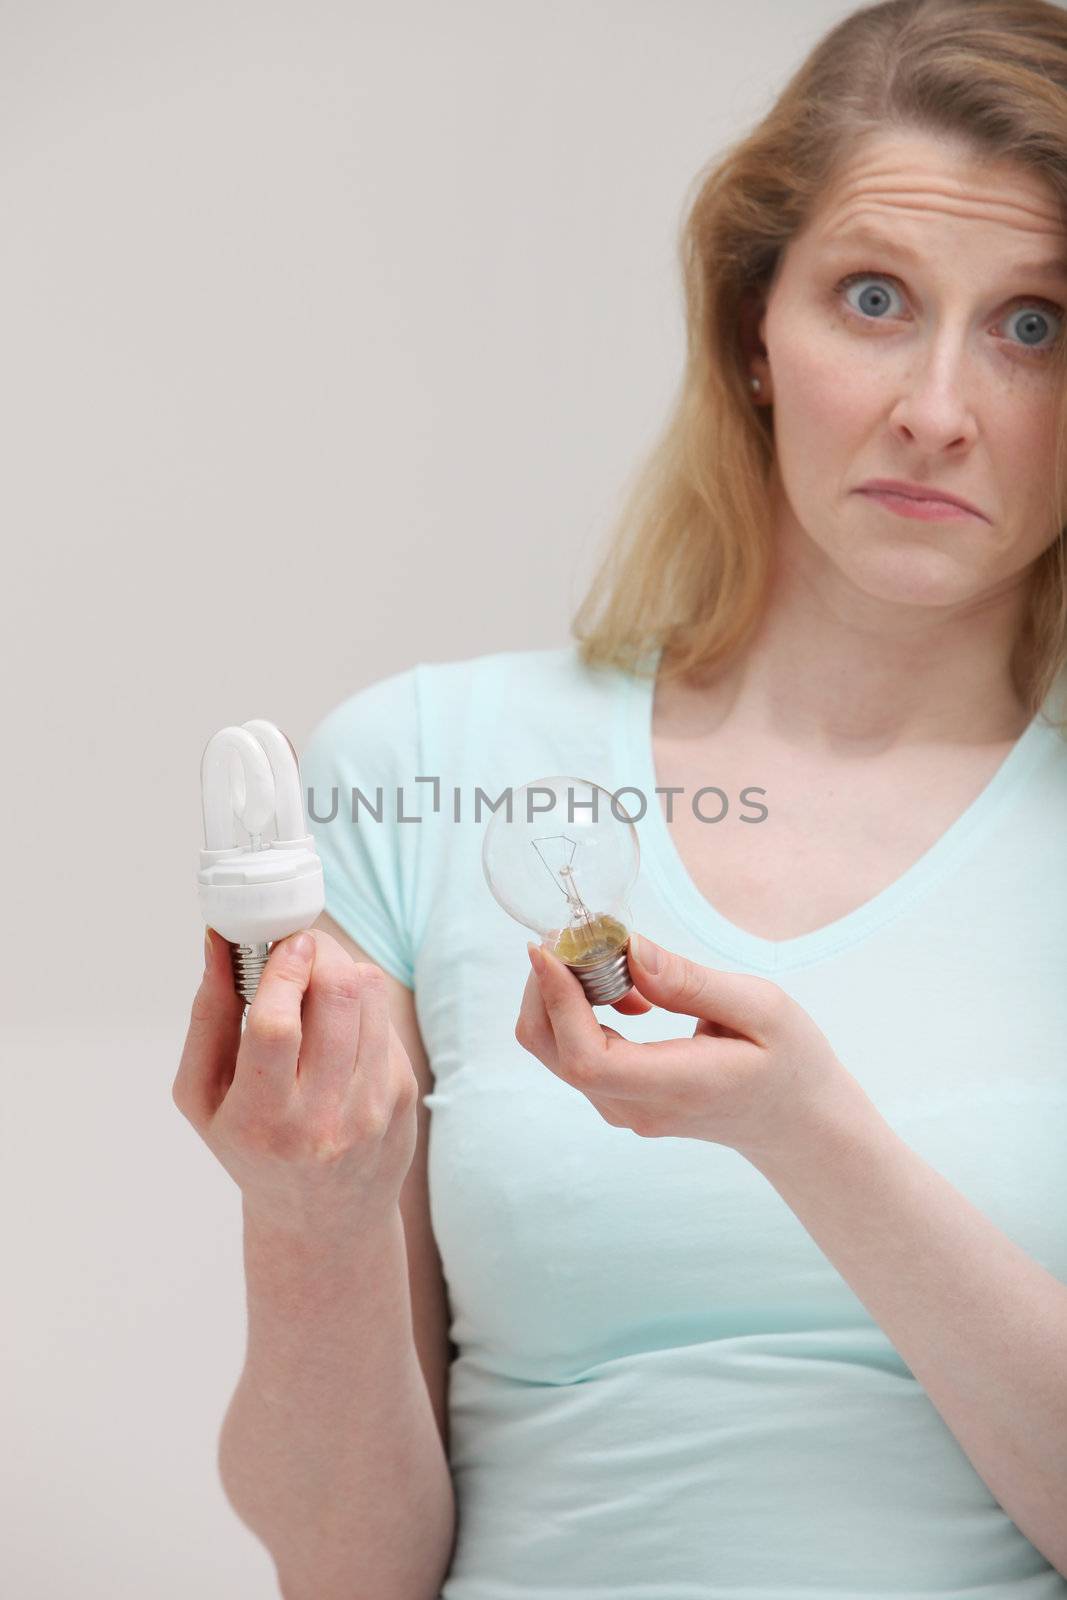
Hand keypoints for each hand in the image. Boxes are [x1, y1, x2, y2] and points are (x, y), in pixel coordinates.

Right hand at [172, 927, 418, 1235]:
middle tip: (299, 945)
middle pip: (335, 998)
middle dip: (318, 952)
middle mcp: (323, 1117)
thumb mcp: (203, 1097)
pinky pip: (385, 1016)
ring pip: (370, 996)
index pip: (276, 1028)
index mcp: (261, 1120)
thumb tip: (219, 943)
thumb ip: (207, 1015)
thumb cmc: (251, 1148)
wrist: (323, 1217)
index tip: (282, 941)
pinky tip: (338, 1023)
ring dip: (342, 967)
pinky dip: (361, 1001)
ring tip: (316, 977)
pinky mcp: (403, 1093)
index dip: (281, 972)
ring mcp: (372, 1106)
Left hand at [515, 931, 869, 1166]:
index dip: (557, 1001)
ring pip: (557, 1052)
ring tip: (606, 958)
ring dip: (562, 997)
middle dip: (545, 988)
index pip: (588, 1058)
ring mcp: (625, 1111)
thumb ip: (692, 983)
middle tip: (572, 936)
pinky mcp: (621, 1101)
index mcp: (677, 1087)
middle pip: (555, 1052)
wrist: (797, 1122)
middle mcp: (639, 1108)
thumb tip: (631, 950)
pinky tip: (623, 992)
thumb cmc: (791, 1063)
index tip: (550, 948)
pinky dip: (578, 1013)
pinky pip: (576, 1055)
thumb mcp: (763, 1009)